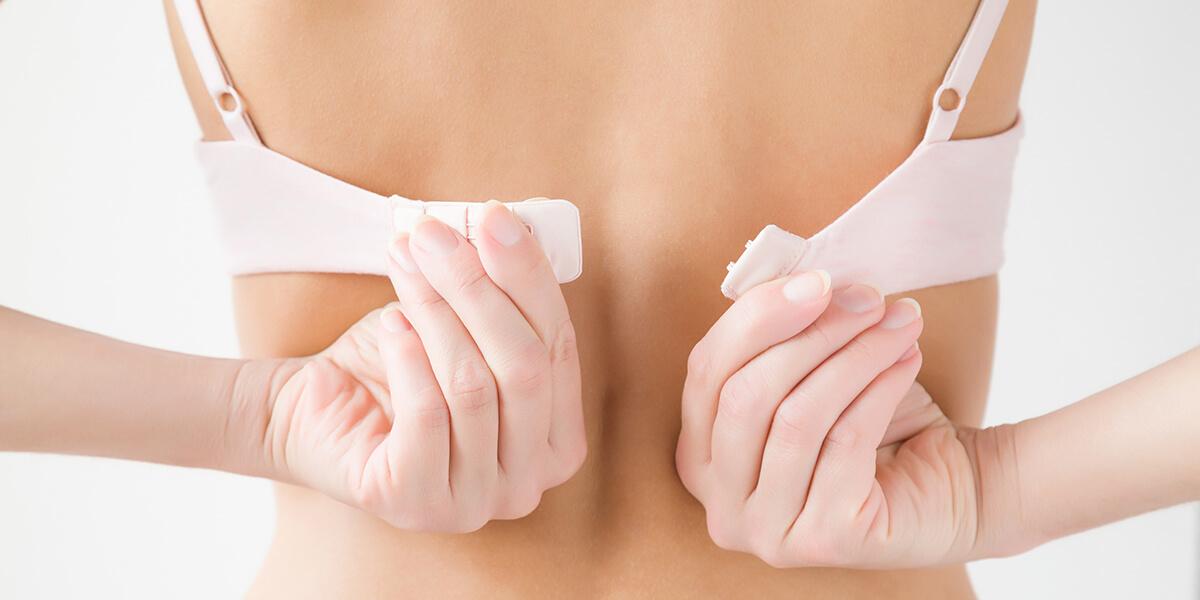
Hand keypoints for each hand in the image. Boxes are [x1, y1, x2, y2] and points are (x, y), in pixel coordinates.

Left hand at [237, 201, 585, 532]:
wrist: (312, 412)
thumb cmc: (400, 366)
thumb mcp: (463, 327)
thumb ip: (500, 293)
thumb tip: (507, 225)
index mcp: (557, 443)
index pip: (560, 348)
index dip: (530, 278)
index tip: (495, 217)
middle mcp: (527, 485)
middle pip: (525, 368)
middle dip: (480, 289)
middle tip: (436, 234)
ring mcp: (474, 504)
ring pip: (475, 387)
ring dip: (437, 311)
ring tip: (407, 265)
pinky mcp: (414, 503)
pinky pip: (427, 415)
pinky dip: (408, 355)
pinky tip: (391, 322)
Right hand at [676, 273, 983, 567]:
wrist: (951, 487)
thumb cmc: (869, 423)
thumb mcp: (811, 371)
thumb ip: (783, 335)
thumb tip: (802, 281)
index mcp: (700, 457)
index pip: (706, 373)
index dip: (757, 318)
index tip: (818, 279)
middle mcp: (720, 505)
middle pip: (744, 396)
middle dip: (810, 334)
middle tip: (868, 298)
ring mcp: (766, 532)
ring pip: (795, 418)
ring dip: (853, 355)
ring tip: (898, 321)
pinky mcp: (823, 542)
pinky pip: (843, 444)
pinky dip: (878, 389)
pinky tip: (907, 358)